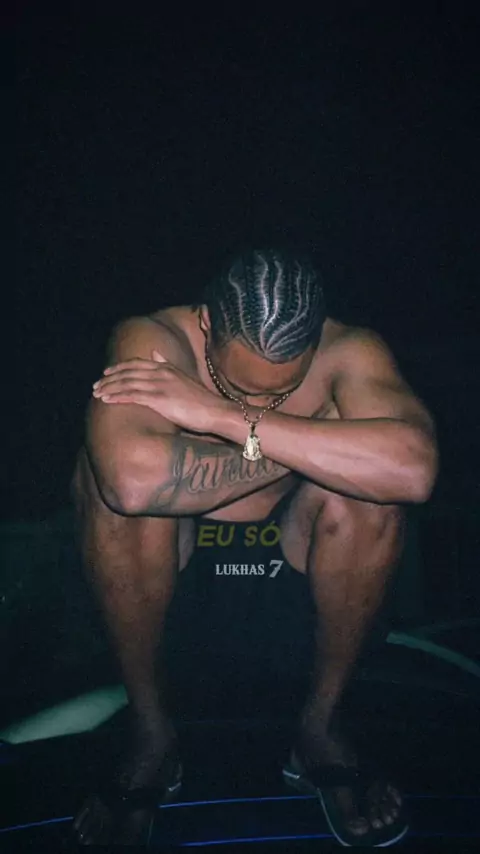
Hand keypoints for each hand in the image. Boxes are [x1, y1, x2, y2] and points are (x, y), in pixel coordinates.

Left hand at [92, 350, 228, 432]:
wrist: (214, 411)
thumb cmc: (201, 399)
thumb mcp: (183, 377)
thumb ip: (167, 365)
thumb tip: (155, 354)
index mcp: (166, 367)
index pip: (136, 363)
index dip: (119, 367)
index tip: (106, 373)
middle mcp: (161, 373)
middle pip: (128, 372)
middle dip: (110, 379)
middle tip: (96, 385)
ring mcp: (159, 385)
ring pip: (127, 383)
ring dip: (110, 388)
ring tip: (97, 394)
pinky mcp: (159, 399)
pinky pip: (133, 396)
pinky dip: (117, 397)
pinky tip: (107, 400)